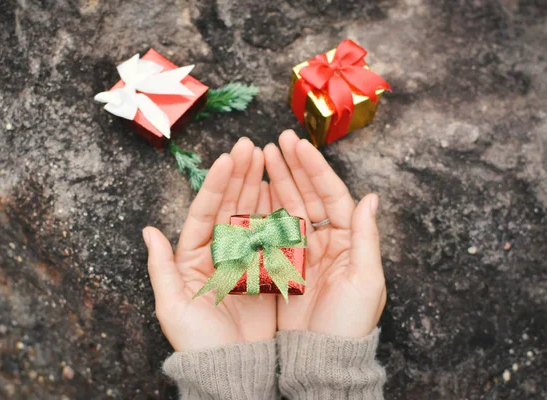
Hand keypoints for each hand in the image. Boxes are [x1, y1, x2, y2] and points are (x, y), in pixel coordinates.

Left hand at [143, 138, 275, 350]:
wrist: (232, 368)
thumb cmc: (198, 342)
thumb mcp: (172, 306)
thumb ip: (160, 267)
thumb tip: (148, 231)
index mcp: (193, 256)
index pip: (205, 211)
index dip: (216, 183)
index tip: (228, 157)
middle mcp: (218, 252)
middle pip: (229, 205)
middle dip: (239, 175)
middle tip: (250, 146)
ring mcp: (243, 259)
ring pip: (251, 215)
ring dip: (257, 186)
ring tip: (265, 158)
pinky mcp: (265, 270)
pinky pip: (271, 235)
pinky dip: (276, 213)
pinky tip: (281, 192)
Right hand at [264, 130, 385, 337]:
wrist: (322, 359)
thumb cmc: (350, 323)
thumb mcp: (366, 280)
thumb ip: (367, 237)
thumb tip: (371, 196)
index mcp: (349, 241)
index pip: (332, 195)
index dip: (315, 169)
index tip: (298, 145)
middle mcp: (327, 241)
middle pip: (309, 195)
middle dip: (294, 167)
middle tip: (277, 141)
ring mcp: (304, 252)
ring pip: (289, 208)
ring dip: (278, 182)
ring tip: (263, 156)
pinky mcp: (285, 265)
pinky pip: (273, 231)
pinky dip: (264, 210)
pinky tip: (254, 191)